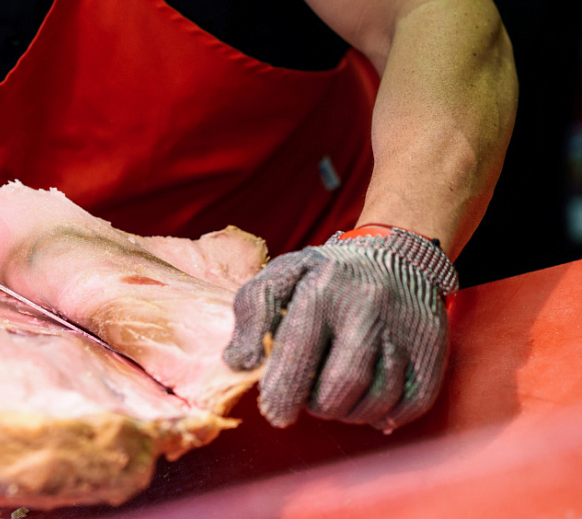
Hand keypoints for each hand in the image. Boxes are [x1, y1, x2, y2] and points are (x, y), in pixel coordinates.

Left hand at [223, 226, 457, 431]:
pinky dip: (387, 416)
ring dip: (349, 413)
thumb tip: (238, 362)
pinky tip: (369, 405)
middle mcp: (366, 308)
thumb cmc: (327, 274)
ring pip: (375, 401)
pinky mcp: (433, 347)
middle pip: (339, 388)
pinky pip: (412, 404)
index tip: (275, 413)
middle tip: (310, 401)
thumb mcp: (282, 275)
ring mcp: (404, 329)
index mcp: (321, 290)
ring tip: (336, 398)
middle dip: (317, 407)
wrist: (397, 253)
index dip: (282, 394)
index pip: (298, 355)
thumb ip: (252, 312)